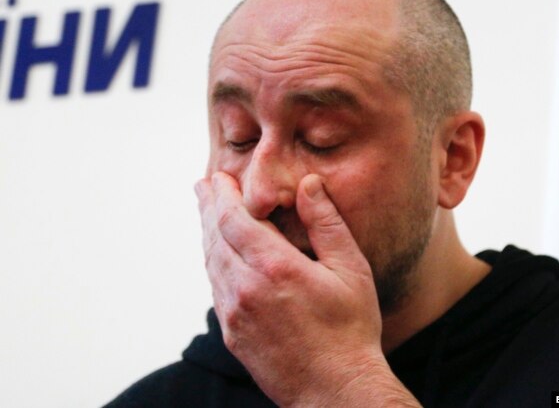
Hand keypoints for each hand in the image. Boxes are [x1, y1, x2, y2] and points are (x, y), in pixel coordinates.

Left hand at [195, 172, 420, 406]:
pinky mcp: (232, 334)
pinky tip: (218, 255)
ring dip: (207, 234)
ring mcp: (234, 314)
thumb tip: (308, 184)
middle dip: (208, 207)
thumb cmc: (350, 330)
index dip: (223, 195)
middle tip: (202, 186)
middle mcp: (245, 289)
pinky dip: (213, 263)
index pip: (234, 219)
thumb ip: (326, 223)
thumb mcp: (351, 270)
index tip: (219, 177)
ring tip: (206, 214)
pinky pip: (215, 288)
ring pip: (211, 263)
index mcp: (275, 268)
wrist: (334, 392)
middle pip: (215, 237)